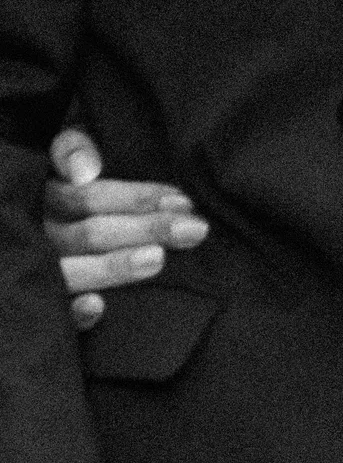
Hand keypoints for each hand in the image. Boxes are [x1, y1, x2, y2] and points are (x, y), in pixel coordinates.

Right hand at [44, 130, 207, 330]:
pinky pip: (55, 311)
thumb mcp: (66, 157)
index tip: (182, 201)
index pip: (91, 197)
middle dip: (146, 229)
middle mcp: (42, 234)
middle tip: (194, 230)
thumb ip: (73, 149)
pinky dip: (74, 313)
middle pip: (92, 234)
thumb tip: (85, 169)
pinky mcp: (43, 301)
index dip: (137, 198)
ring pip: (73, 271)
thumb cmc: (66, 185)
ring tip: (157, 260)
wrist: (27, 221)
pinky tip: (97, 308)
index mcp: (48, 196)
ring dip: (114, 267)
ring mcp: (40, 269)